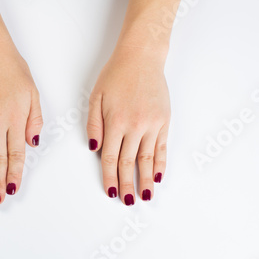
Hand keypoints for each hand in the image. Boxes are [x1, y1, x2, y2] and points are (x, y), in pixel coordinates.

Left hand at [87, 47, 169, 204]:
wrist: (142, 57)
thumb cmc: (116, 75)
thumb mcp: (96, 97)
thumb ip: (94, 124)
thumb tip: (94, 148)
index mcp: (115, 122)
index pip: (110, 158)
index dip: (109, 177)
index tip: (111, 191)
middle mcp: (134, 126)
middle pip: (128, 162)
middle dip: (127, 184)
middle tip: (128, 201)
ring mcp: (152, 124)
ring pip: (147, 159)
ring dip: (146, 179)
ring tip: (145, 196)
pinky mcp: (164, 121)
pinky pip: (162, 147)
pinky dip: (161, 163)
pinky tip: (159, 176)